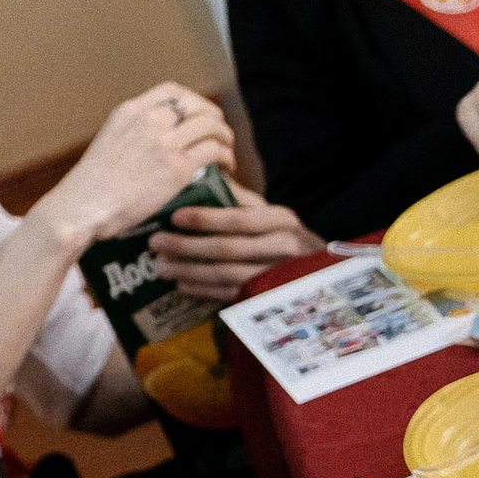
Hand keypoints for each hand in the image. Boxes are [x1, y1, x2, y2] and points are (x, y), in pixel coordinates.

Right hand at [34, 84, 237, 248]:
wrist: (80, 209)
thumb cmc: (88, 189)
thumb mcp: (106, 145)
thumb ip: (131, 137)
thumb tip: (150, 146)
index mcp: (128, 113)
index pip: (171, 91)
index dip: (192, 100)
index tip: (197, 116)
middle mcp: (149, 121)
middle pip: (198, 106)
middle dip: (214, 119)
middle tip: (217, 136)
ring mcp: (165, 143)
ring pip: (212, 126)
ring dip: (224, 138)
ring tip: (225, 152)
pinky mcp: (177, 168)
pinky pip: (215, 151)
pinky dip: (226, 157)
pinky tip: (225, 168)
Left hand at [148, 181, 322, 301]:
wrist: (323, 274)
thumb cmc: (287, 238)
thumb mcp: (274, 216)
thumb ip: (244, 202)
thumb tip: (207, 179)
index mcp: (281, 221)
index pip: (238, 219)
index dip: (205, 218)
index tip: (174, 216)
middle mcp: (283, 248)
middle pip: (227, 248)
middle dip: (186, 246)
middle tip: (155, 243)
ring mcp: (277, 276)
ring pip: (225, 274)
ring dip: (188, 271)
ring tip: (161, 266)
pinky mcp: (268, 298)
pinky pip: (229, 294)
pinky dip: (203, 290)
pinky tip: (181, 285)